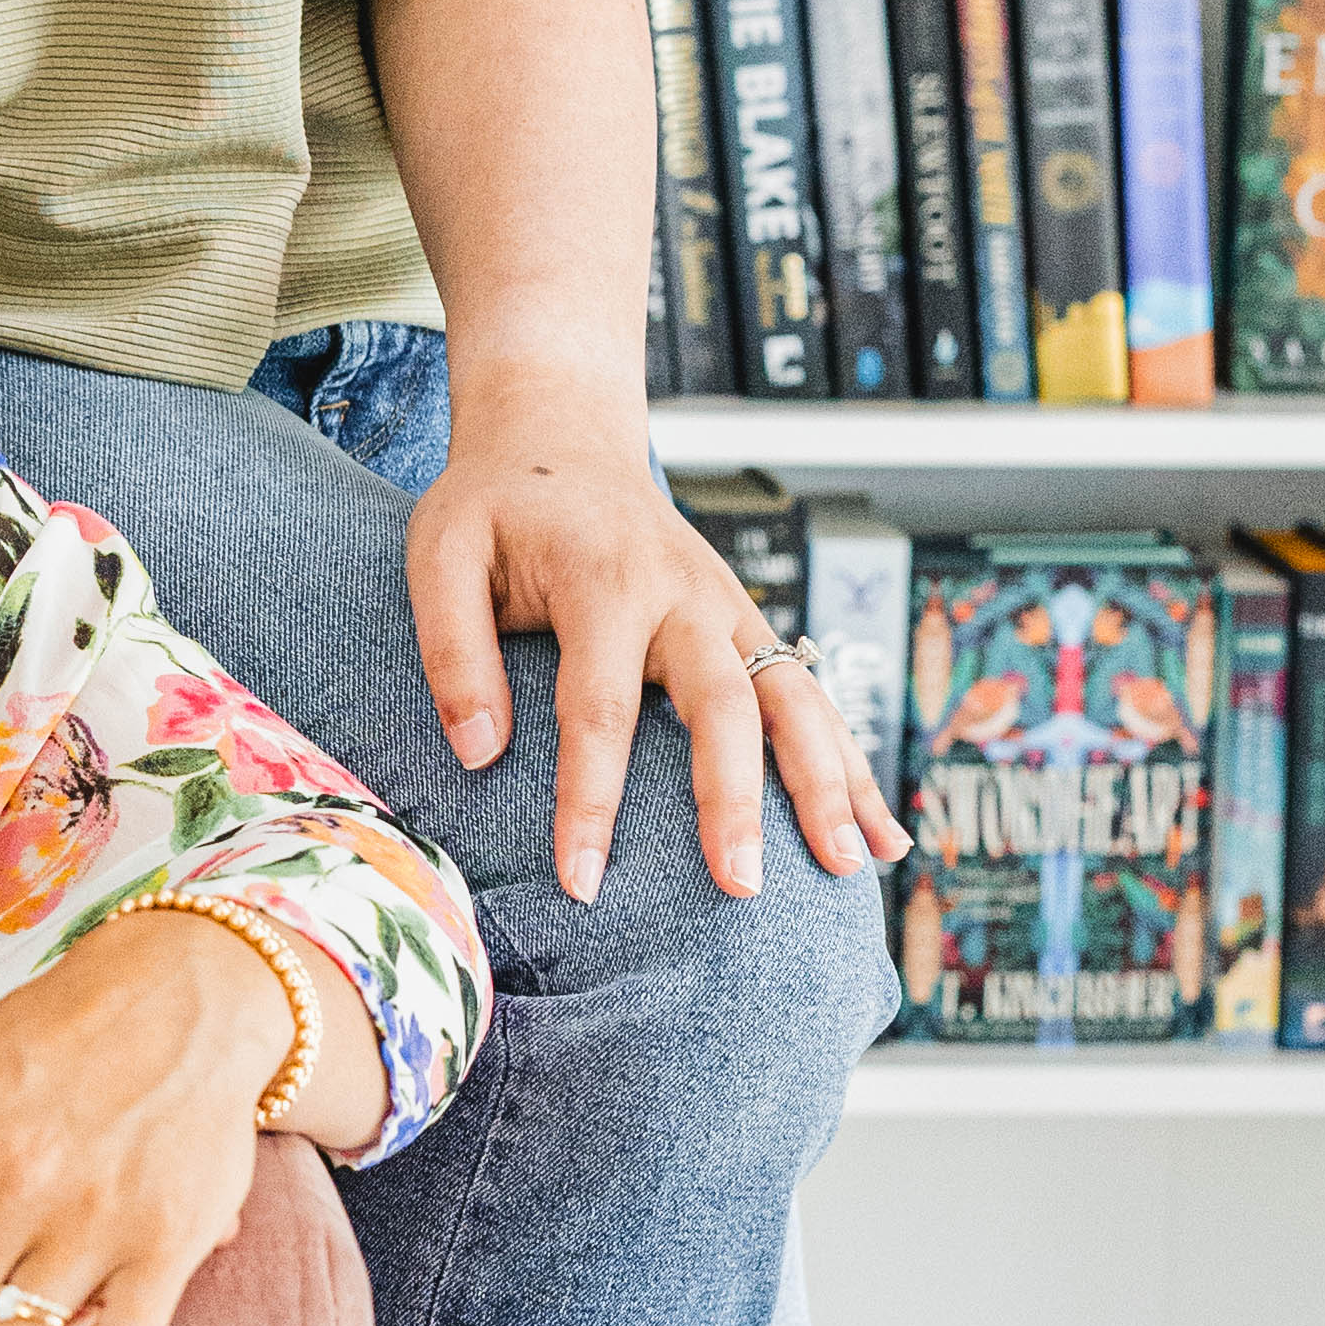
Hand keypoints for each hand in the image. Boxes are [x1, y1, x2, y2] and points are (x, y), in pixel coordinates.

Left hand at [405, 371, 908, 908]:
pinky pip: (812, 698)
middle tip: (741, 887)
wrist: (561, 438)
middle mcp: (683, 592)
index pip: (600, 705)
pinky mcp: (750, 624)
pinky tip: (882, 835)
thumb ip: (452, 648)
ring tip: (848, 867)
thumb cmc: (494, 506)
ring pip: (795, 698)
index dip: (591, 798)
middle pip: (724, 703)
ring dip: (827, 783)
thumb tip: (480, 754)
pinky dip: (851, 764)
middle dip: (735, 798)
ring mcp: (730, 607)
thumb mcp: (442, 551)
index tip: (581, 881)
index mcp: (604, 577)